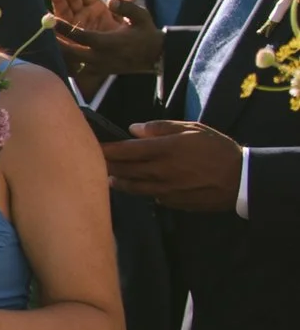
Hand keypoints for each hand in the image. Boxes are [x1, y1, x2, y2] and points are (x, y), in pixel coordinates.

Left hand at [47, 0, 163, 82]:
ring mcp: (98, 68)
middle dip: (53, 44)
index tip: (50, 20)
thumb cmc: (146, 33)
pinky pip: (76, 71)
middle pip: (69, 54)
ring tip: (42, 46)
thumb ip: (126, 5)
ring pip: (70, 64)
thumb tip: (110, 0)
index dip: (64, 28)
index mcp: (108, 43)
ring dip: (57, 55)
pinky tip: (54, 59)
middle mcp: (100, 58)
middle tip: (39, 35)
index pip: (81, 36)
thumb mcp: (140, 16)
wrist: (155, 57)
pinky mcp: (98, 73)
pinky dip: (65, 64)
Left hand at [105, 120, 244, 211]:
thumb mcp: (192, 129)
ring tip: (108, 178)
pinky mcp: (171, 202)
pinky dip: (140, 191)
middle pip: (124, 170)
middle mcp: (160, 171)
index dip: (106, 149)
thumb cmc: (216, 148)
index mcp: (164, 149)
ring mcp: (164, 189)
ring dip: (118, 182)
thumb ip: (161, 128)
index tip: (91, 145)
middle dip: (106, 166)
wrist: (239, 179)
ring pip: (133, 187)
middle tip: (90, 163)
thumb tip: (133, 129)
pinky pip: (149, 196)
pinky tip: (134, 188)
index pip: (126, 150)